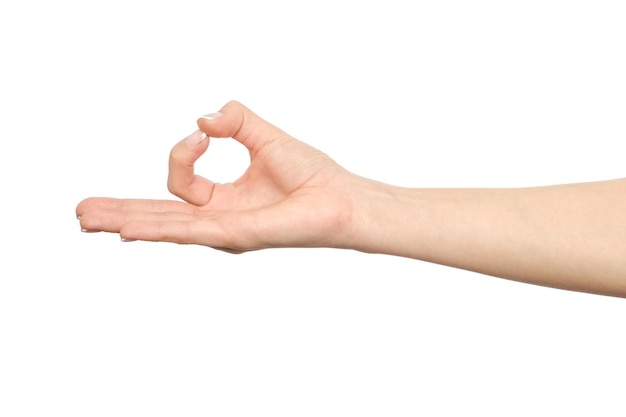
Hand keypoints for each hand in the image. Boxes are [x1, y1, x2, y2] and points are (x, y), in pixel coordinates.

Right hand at [76, 101, 354, 251]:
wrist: (343, 198)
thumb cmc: (312, 173)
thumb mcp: (264, 136)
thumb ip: (235, 121)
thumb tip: (203, 118)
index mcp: (222, 199)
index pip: (181, 180)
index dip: (183, 150)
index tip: (206, 133)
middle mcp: (218, 219)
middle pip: (159, 216)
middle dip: (120, 212)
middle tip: (82, 212)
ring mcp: (224, 231)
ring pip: (165, 226)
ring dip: (125, 221)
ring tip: (87, 220)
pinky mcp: (238, 235)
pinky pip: (190, 230)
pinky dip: (158, 229)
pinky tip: (129, 231)